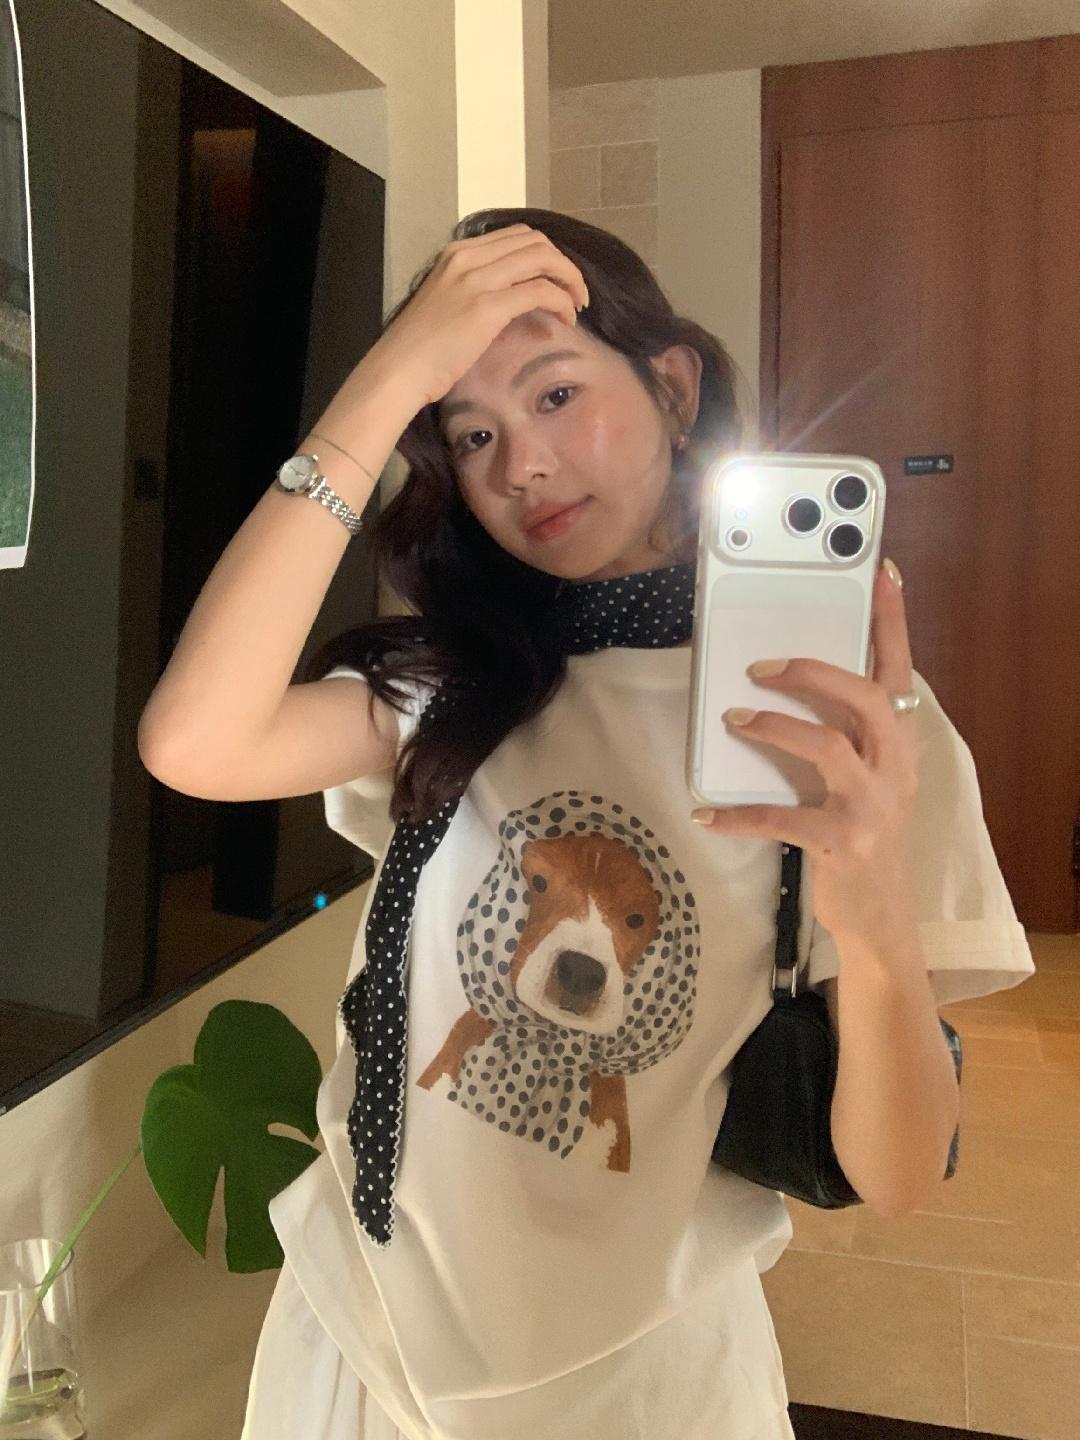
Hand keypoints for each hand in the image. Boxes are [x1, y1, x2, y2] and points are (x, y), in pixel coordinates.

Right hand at [370, 223, 589, 407]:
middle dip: (563, 264)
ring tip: (576, 304)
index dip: (545, 254)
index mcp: (457, 253)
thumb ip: (474, 291)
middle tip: (575, 292)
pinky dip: (562, 301)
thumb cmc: (419, 349)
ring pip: (543, 259)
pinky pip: (540, 291)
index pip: (515, 236)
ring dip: (569, 279)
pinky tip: (566, 318)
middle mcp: (468, 257)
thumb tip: (507, 299)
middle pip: (534, 241)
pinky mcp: (487, 307)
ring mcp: (477, 280)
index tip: (556, 279)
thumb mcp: (447, 303)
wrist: (398, 369)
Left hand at [691, 560, 920, 945]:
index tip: (882, 572)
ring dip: (775, 728)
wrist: (879, 913)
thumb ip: (842, 730)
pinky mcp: (841, 844)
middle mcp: (894, 767)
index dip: (892, 621)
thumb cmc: (861, 829)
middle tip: (764, 665)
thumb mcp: (865, 774)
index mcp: (900, 741)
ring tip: (733, 720)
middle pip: (868, 699)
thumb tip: (786, 679)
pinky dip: (740, 816)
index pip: (900, 669)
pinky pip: (784, 820)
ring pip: (829, 749)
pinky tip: (705, 814)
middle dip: (816, 674)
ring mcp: (872, 807)